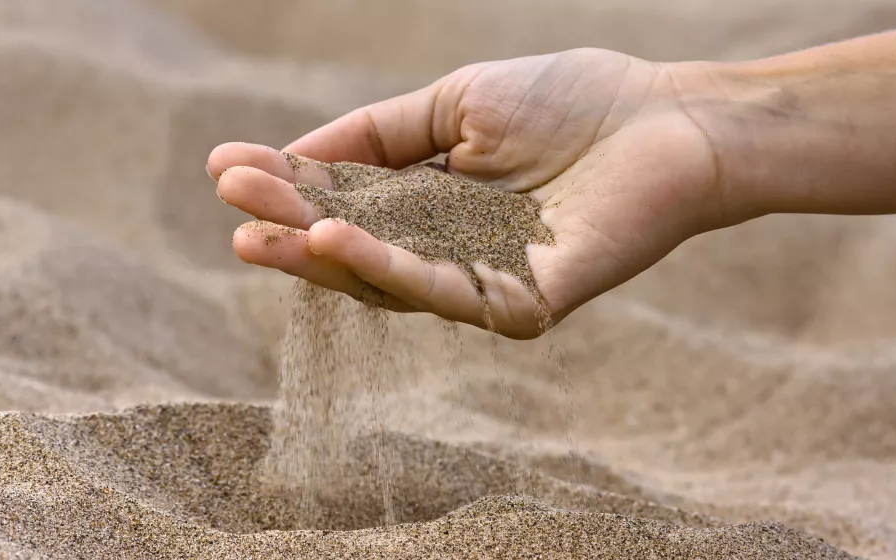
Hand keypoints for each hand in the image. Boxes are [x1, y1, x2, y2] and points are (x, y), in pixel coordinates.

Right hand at [207, 48, 726, 338]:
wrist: (670, 119)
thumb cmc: (571, 103)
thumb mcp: (454, 104)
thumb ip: (378, 135)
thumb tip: (293, 154)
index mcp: (435, 203)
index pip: (347, 202)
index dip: (289, 189)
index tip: (226, 167)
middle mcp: (452, 250)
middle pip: (358, 251)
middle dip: (292, 229)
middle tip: (232, 211)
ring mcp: (486, 282)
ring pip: (390, 280)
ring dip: (323, 255)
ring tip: (262, 232)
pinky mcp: (524, 303)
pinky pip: (447, 291)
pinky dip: (389, 267)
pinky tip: (337, 237)